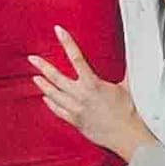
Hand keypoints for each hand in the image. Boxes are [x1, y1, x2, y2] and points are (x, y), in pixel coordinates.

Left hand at [28, 27, 159, 163]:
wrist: (127, 135)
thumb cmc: (129, 111)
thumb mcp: (127, 85)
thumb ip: (125, 69)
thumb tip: (132, 54)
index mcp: (93, 83)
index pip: (76, 58)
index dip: (67, 42)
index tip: (58, 30)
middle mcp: (81, 95)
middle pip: (56, 77)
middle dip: (43, 66)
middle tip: (32, 58)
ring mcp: (76, 109)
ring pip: (53, 95)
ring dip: (43, 85)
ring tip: (35, 77)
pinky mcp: (76, 121)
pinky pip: (58, 111)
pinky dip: (51, 103)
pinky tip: (46, 98)